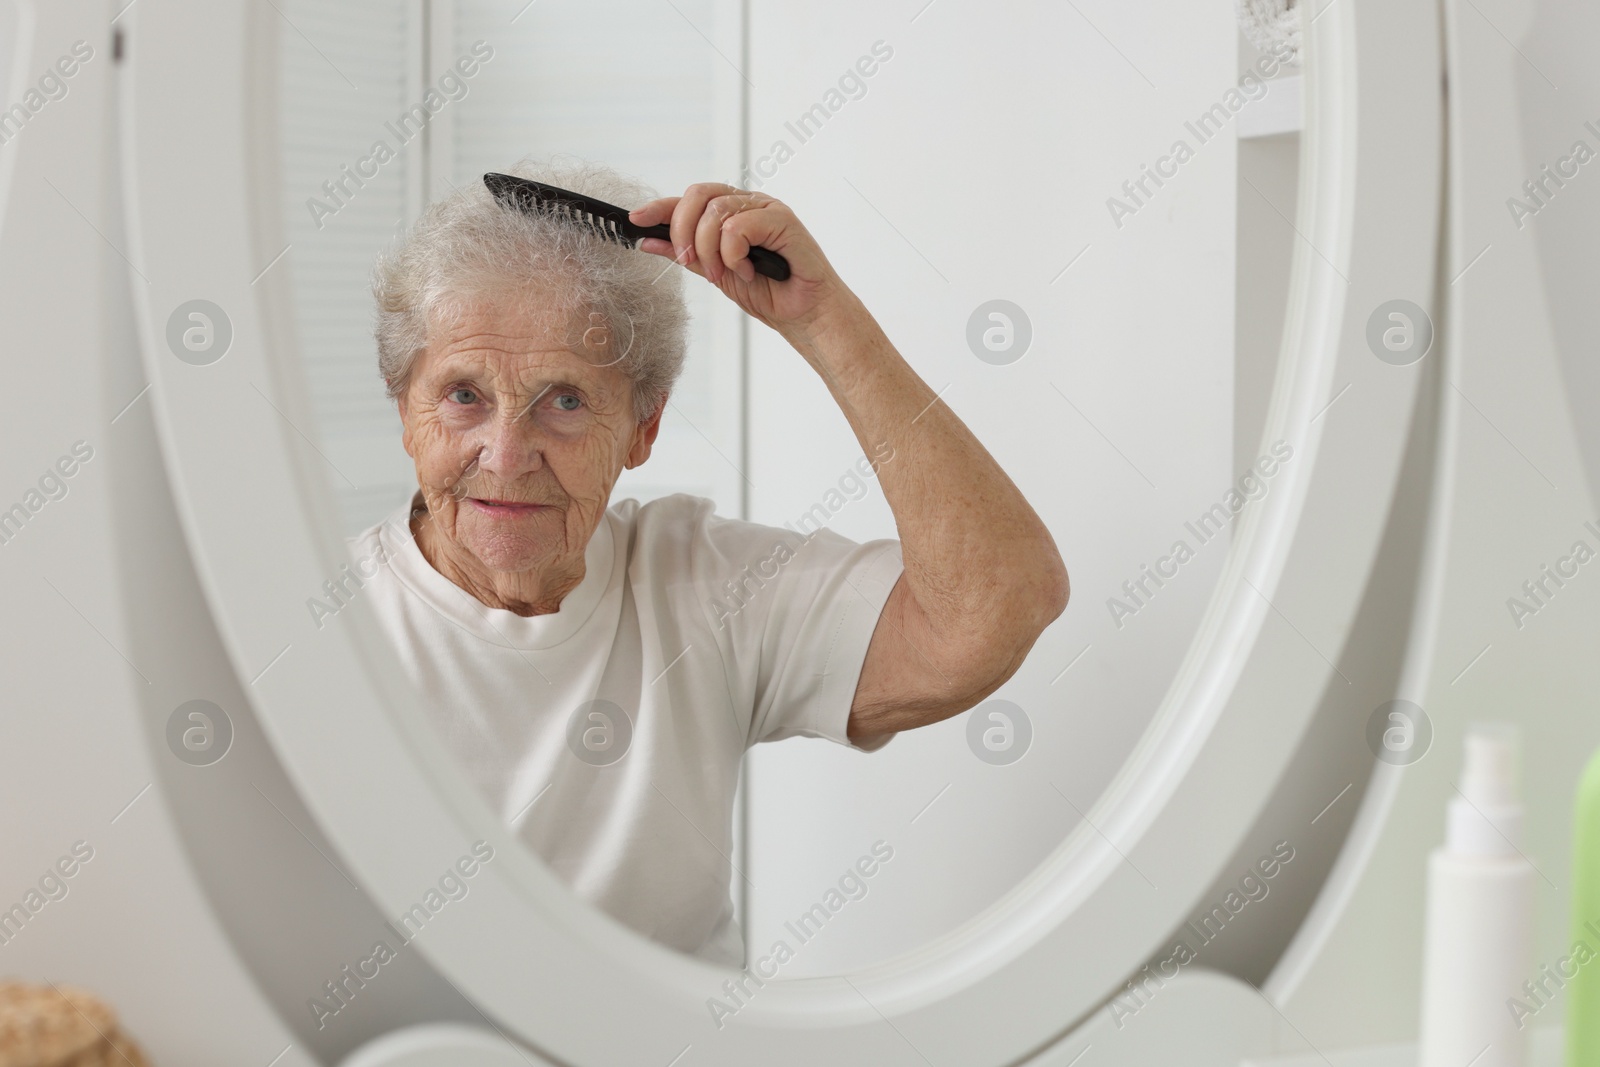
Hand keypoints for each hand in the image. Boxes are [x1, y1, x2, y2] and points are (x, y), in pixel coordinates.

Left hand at [628, 183, 860, 343]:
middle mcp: (748, 204)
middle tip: (687, 262)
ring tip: (724, 275)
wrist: (805, 317)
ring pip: (716, 211)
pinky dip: (734, 254)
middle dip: (683, 230)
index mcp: (733, 214)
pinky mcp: (783, 219)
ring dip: (710, 250)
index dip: (660, 207)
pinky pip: (739, 226)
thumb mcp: (716, 274)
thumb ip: (686, 254)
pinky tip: (747, 271)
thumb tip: (648, 240)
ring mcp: (766, 208)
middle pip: (698, 195)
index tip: (634, 220)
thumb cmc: (770, 295)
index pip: (689, 200)